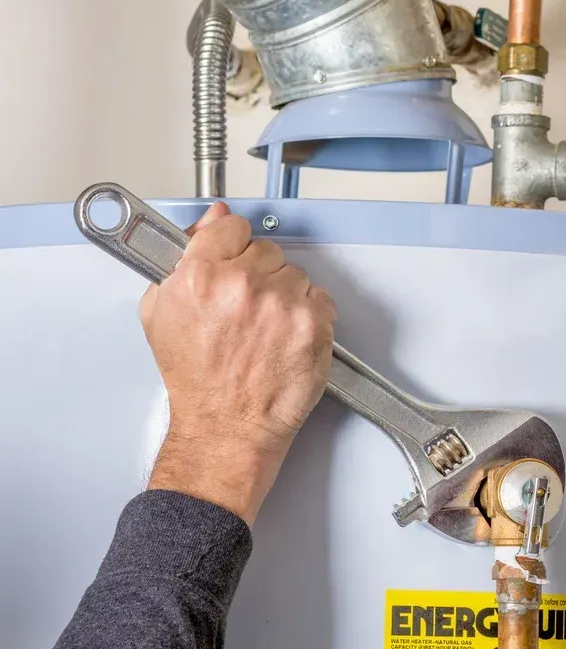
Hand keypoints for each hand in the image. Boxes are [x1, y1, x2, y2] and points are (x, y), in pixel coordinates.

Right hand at [140, 203, 335, 523]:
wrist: (225, 427)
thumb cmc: (195, 379)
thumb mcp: (162, 312)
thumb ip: (182, 258)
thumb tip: (212, 221)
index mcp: (200, 275)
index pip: (231, 226)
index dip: (232, 247)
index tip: (233, 262)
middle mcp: (242, 284)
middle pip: (265, 250)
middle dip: (257, 275)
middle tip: (245, 310)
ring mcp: (281, 303)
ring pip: (294, 274)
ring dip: (284, 296)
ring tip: (264, 330)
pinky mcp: (313, 323)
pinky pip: (319, 298)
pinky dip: (307, 315)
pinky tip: (285, 337)